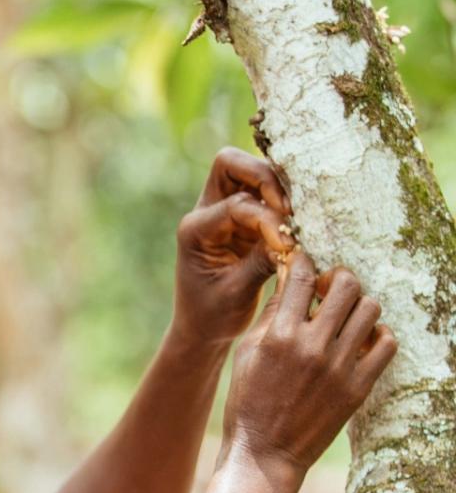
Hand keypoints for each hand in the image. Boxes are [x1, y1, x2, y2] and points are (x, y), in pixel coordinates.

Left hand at [173, 147, 294, 348]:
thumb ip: (262, 261)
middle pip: (230, 163)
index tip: (286, 246)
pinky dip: (281, 199)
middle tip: (288, 208)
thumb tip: (293, 239)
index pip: (236, 205)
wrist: (202, 328)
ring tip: (296, 214)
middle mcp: (205, 212)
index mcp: (195, 230)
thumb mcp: (237, 293)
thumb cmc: (213, 316)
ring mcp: (222, 211)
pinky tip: (296, 220)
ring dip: (275, 185)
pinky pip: (263, 191)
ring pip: (248, 171)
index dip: (266, 220)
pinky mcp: (241, 218)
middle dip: (263, 177)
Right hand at [221, 251, 396, 478]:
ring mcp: (339, 368)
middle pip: (346, 284)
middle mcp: (313, 348)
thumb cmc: (248, 403)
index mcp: (280, 336)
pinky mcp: (358, 387)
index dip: (304, 262)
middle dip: (338, 278)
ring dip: (358, 306)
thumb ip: (270, 315)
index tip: (304, 266)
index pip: (302, 275)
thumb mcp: (247, 354)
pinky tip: (361, 341)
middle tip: (328, 291)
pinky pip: (386, 344)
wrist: (265, 454)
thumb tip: (290, 280)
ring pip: (370, 309)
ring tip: (345, 318)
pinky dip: (377, 336)